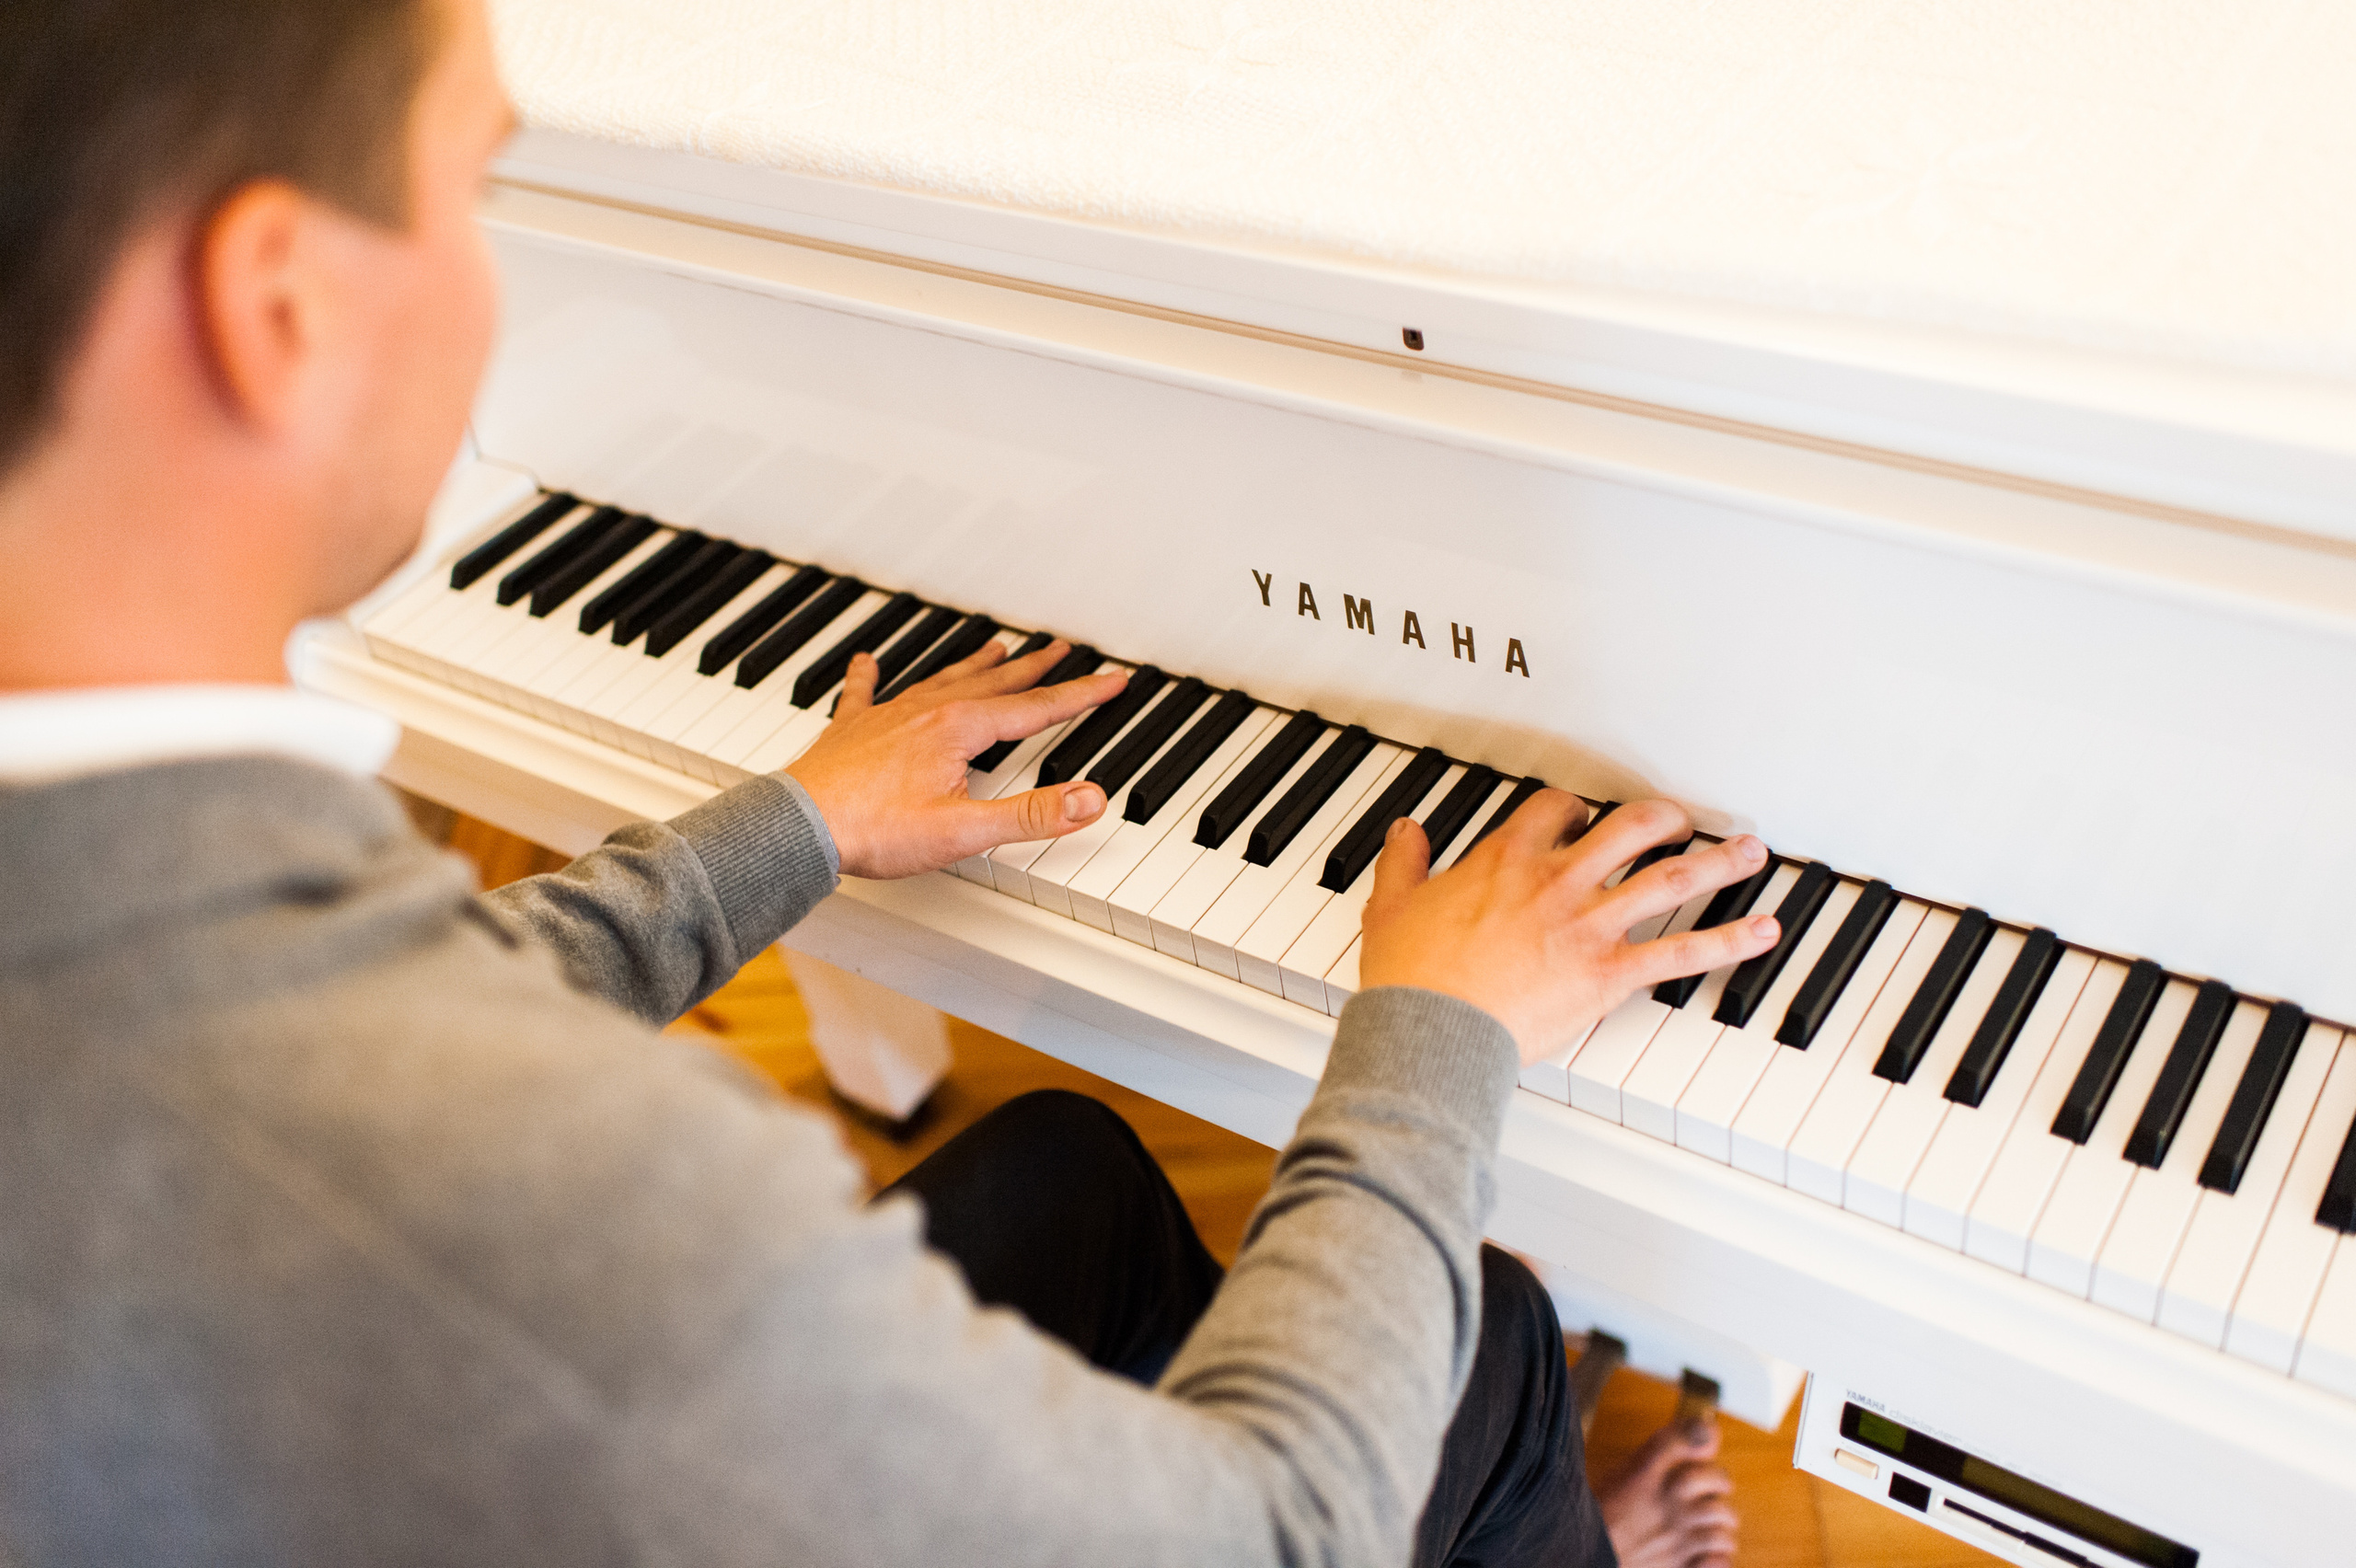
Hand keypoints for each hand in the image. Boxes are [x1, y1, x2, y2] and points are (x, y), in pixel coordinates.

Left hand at [784, 640, 1127, 879]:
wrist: (798, 828)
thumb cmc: (873, 830)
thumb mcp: (965, 831)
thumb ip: (1031, 814)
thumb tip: (1089, 799)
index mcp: (959, 729)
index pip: (1036, 709)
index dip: (1080, 696)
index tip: (1113, 680)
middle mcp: (926, 711)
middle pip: (995, 683)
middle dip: (1034, 667)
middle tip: (1062, 649)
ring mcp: (888, 716)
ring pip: (943, 680)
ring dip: (976, 665)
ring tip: (997, 649)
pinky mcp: (853, 730)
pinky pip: (865, 692)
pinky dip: (870, 675)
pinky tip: (866, 661)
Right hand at [1358, 791, 1778, 1065]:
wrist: (1433, 1028)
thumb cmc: (1412, 976)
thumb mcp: (1392, 905)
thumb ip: (1404, 863)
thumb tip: (1405, 833)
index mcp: (1506, 859)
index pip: (1556, 810)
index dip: (1574, 807)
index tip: (1580, 814)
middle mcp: (1558, 881)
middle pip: (1629, 829)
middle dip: (1663, 818)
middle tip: (1680, 819)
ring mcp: (1590, 926)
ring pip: (1669, 878)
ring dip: (1718, 862)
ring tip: (1752, 851)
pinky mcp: (1610, 974)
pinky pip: (1683, 953)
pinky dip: (1730, 940)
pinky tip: (1763, 931)